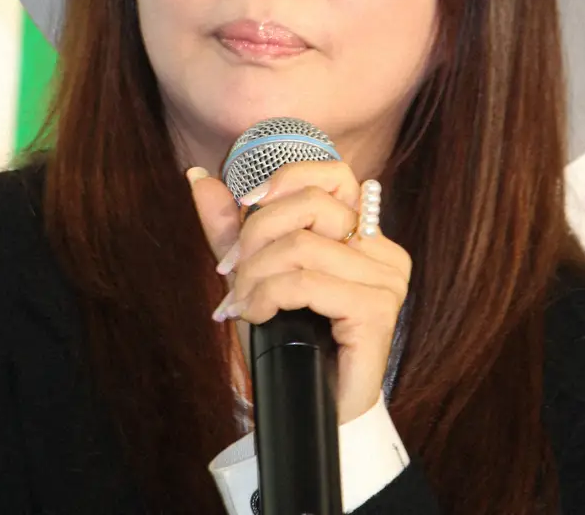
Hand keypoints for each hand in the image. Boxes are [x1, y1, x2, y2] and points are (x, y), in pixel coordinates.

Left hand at [187, 160, 411, 423]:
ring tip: (240, 303)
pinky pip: (306, 283)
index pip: (335, 174)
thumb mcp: (253, 272)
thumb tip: (199, 176)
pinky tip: (256, 315)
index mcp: (363, 233)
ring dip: (255, 275)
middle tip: (230, 273)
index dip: (286, 179)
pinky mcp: (376, 310)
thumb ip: (230, 226)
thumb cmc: (287, 340)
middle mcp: (382, 249)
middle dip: (255, 235)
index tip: (245, 204)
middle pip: (311, 204)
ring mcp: (385, 279)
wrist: (307, 409)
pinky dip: (268, 296)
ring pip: (302, 246)